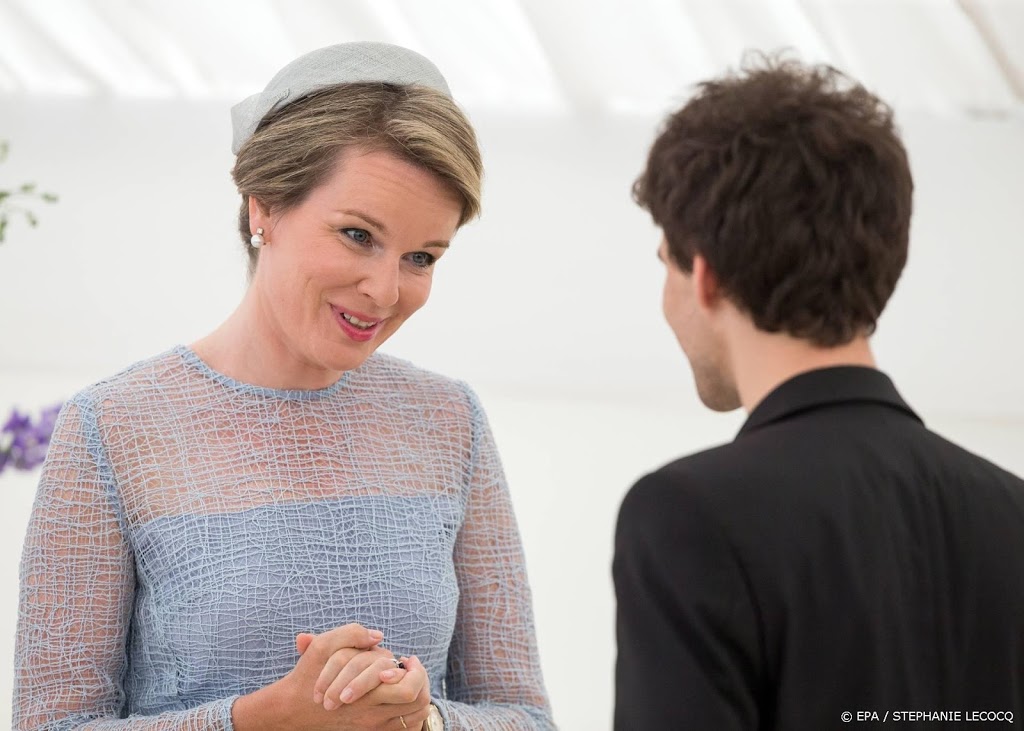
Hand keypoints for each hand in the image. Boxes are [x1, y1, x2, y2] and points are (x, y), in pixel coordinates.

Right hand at [232, 623, 428, 730]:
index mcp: (366, 694)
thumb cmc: (307, 676)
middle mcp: (373, 714)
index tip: (408, 658)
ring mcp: (372, 727)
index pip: (410, 687)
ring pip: (414, 716)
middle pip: (418, 703)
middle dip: (422, 682)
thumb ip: (351, 634)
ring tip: (409, 679)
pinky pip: (403, 727)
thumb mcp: (322, 647)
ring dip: (418, 695)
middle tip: (412, 668)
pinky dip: (409, 712)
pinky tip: (400, 696)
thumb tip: (378, 635)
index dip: (415, 670)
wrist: (291, 712)